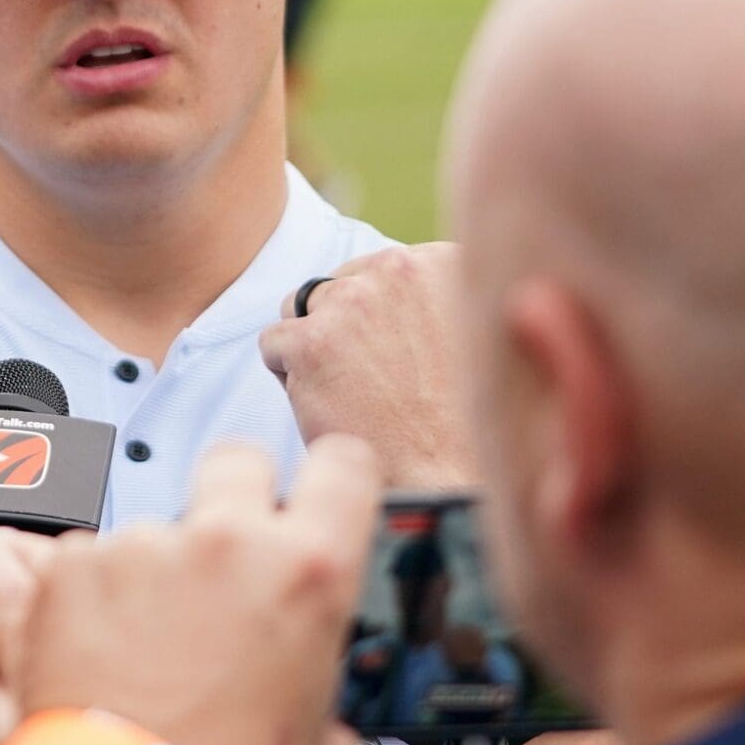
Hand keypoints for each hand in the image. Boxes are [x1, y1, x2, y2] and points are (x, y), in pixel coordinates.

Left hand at [1, 438, 381, 744]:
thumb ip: (324, 695)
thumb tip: (321, 703)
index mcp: (306, 574)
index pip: (345, 466)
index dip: (338, 473)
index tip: (327, 483)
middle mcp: (226, 540)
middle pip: (239, 461)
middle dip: (237, 495)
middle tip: (230, 555)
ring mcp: (143, 544)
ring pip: (159, 522)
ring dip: (161, 565)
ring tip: (155, 643)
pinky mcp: (74, 563)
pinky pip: (94, 558)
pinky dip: (99, 593)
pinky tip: (106, 651)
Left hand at [259, 244, 476, 488]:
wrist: (451, 483)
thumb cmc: (464, 423)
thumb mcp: (471, 336)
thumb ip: (430, 299)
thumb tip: (383, 284)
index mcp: (444, 262)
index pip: (380, 270)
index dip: (383, 316)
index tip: (403, 356)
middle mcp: (398, 270)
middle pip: (339, 286)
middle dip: (346, 329)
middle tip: (377, 383)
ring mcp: (352, 303)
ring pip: (301, 309)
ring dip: (314, 347)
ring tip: (353, 395)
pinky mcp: (311, 343)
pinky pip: (273, 344)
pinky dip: (287, 376)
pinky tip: (326, 407)